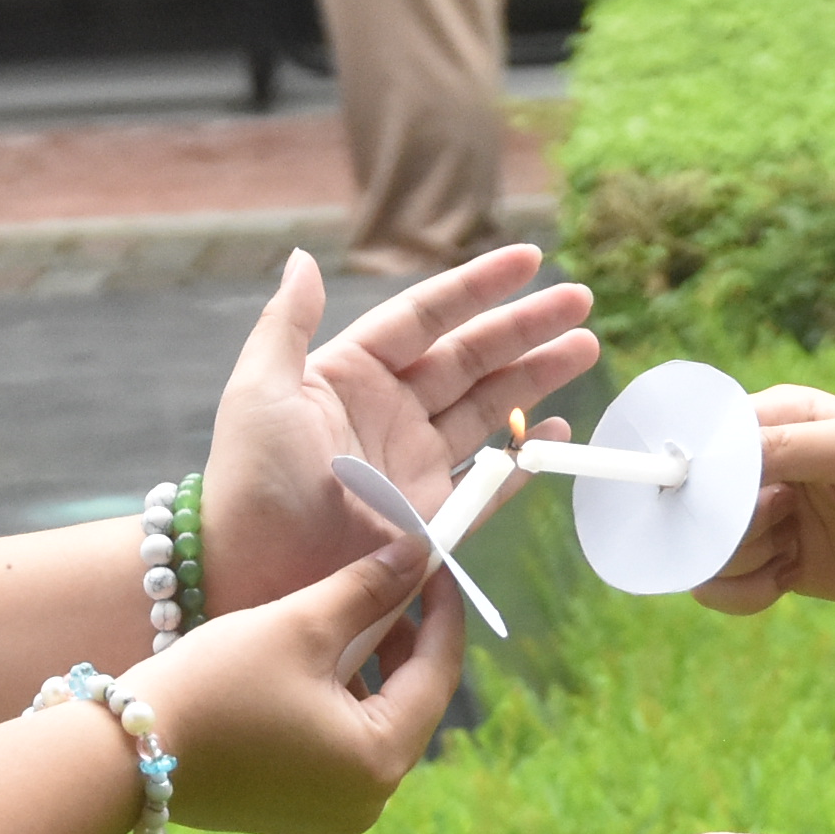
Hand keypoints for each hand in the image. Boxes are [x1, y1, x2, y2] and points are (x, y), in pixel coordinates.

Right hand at [133, 533, 465, 833]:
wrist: (122, 757)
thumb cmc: (216, 685)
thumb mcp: (299, 624)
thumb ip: (366, 589)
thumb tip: (416, 554)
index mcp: (379, 761)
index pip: (438, 674)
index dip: (442, 610)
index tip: (432, 562)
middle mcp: (367, 801)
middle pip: (411, 703)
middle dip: (404, 639)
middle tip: (390, 581)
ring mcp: (331, 815)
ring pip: (375, 725)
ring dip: (370, 669)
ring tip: (347, 613)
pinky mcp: (297, 813)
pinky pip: (341, 749)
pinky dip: (339, 703)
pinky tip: (314, 662)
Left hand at [191, 245, 601, 617]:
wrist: (254, 576)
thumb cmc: (249, 482)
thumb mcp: (258, 391)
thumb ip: (286, 323)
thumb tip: (304, 257)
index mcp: (352, 374)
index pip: (426, 317)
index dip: (477, 287)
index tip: (529, 258)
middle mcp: (390, 412)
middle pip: (472, 356)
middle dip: (527, 328)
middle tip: (581, 301)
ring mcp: (415, 463)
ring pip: (491, 407)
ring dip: (539, 377)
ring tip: (586, 347)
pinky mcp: (433, 516)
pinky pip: (491, 480)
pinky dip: (527, 458)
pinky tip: (559, 429)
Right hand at [688, 384, 834, 616]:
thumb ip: (786, 446)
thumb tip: (710, 459)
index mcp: (778, 418)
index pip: (702, 437)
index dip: (688, 471)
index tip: (705, 502)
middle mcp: (766, 465)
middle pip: (695, 501)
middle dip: (724, 525)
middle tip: (781, 524)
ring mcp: (771, 516)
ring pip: (707, 547)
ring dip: (739, 561)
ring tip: (790, 555)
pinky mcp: (780, 563)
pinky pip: (726, 584)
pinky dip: (743, 594)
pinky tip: (781, 587)